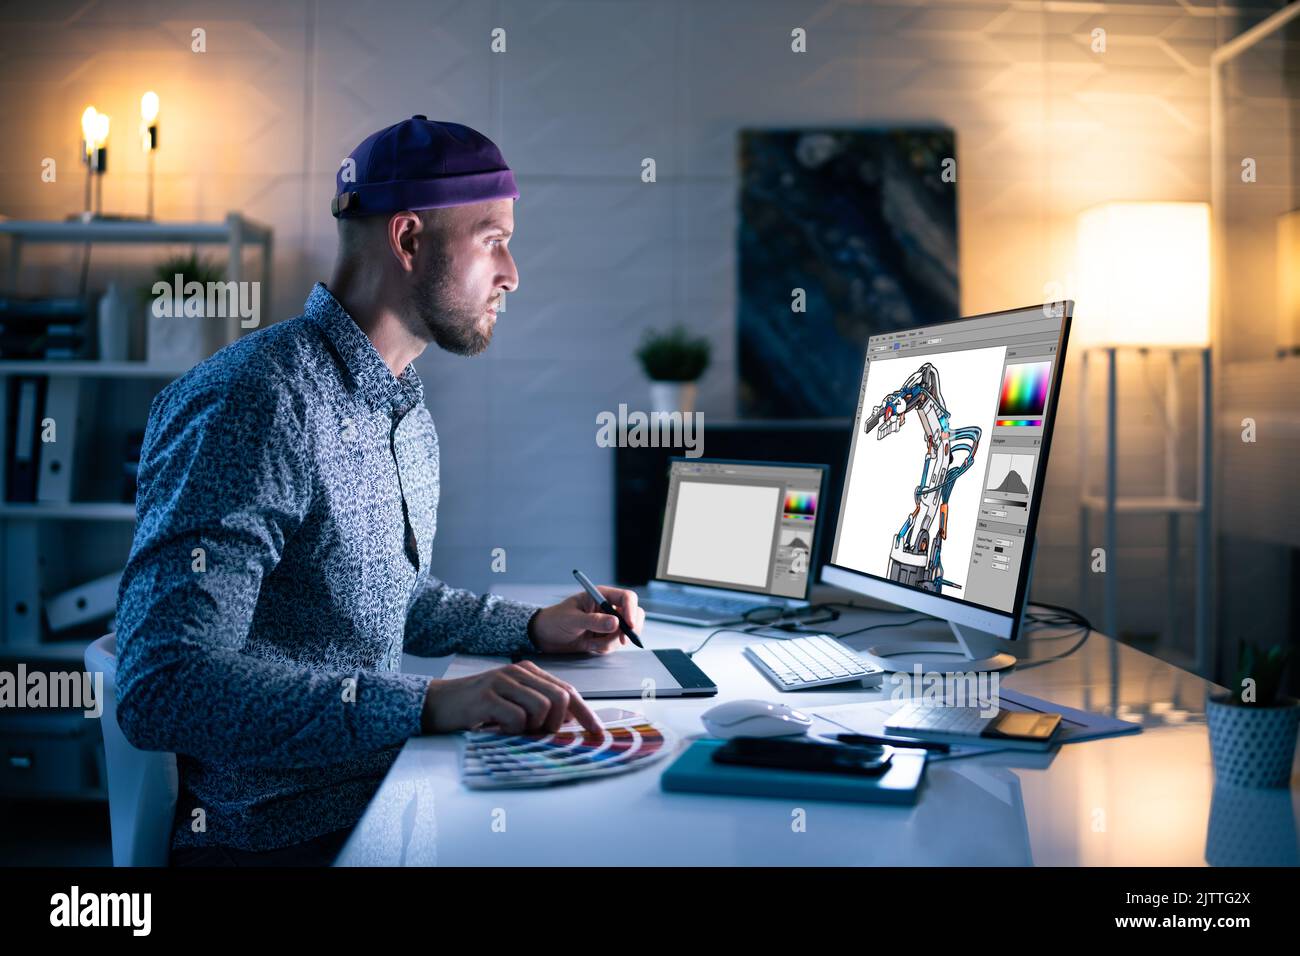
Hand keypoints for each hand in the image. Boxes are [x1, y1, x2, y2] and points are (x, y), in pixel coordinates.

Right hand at [421, 661, 600, 734]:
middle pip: (560, 698)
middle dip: (556, 724)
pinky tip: (498, 729)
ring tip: (513, 732)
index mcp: (528, 672)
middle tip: (539, 736)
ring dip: (533, 729)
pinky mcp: (487, 696)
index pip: (568, 691)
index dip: (586, 714)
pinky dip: (513, 731)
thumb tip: (569, 723)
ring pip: (542, 708)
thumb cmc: (476, 709)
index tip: (598, 734)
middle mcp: (518, 672)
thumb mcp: (511, 704)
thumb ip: (538, 707)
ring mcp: (502, 681)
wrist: (437, 704)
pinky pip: (517, 718)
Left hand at [528, 586, 645, 654]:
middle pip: (634, 614)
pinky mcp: (605, 637)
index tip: (629, 625)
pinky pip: (615, 644)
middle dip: (630, 629)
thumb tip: (615, 623)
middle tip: (622, 640)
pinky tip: (590, 646)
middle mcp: (608, 608)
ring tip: (592, 643)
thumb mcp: (572, 620)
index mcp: (601, 595)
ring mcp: (608, 623)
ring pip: (625, 633)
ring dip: (611, 642)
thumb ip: (593, 621)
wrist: (544, 637)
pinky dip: (605, 648)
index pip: (627, 598)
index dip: (631, 610)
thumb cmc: (554, 620)